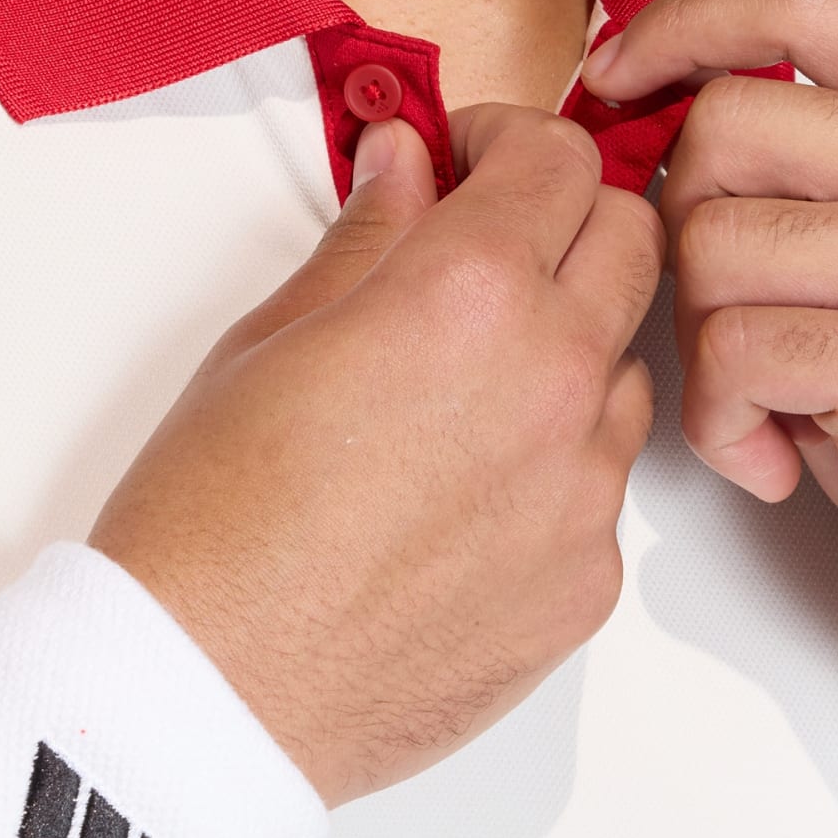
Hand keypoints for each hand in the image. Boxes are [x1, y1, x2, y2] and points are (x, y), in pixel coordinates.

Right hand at [88, 105, 662, 805]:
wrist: (204, 696)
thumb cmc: (208, 517)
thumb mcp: (270, 338)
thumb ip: (371, 236)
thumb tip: (410, 164)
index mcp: (470, 295)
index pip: (562, 156)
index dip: (510, 140)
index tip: (468, 161)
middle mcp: (554, 380)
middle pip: (633, 239)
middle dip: (568, 218)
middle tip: (488, 244)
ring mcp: (585, 489)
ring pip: (625, 365)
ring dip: (569, 345)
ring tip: (462, 389)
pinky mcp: (589, 580)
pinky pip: (601, 484)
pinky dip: (554, 463)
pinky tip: (462, 495)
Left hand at [582, 0, 837, 704]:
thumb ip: (834, 161)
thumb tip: (655, 93)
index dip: (686, 23)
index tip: (614, 77)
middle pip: (729, 123)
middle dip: (683, 225)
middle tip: (730, 314)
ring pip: (712, 242)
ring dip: (703, 343)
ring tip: (768, 403)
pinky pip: (730, 349)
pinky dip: (718, 421)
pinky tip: (774, 458)